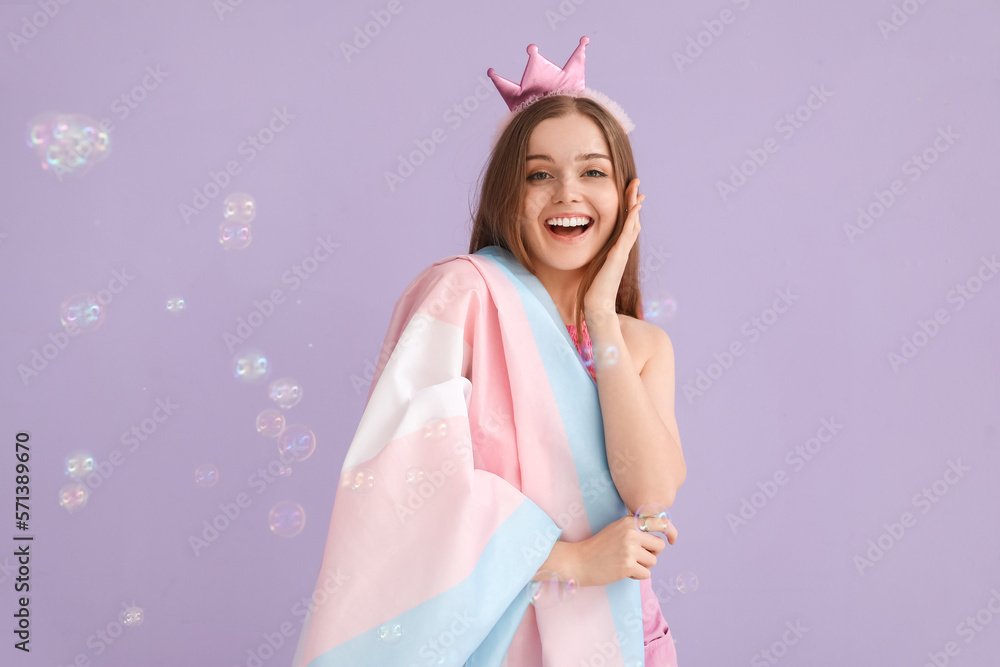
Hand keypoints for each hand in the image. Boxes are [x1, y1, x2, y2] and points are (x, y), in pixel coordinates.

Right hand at [572, 515, 665, 586]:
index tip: (673, 539)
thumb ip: (635, 528)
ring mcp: (629, 549)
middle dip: (652, 554)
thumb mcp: (616, 529)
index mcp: (629, 522)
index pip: (660, 523)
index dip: (670, 531)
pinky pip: (646, 574)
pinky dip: (637, 576)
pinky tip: (624, 572)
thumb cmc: (599, 546)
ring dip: (643, 566)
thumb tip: (659, 532)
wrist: (579, 561)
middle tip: (638, 557)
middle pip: (660, 546)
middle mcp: (631, 533)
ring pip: (653, 561)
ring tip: (626, 564)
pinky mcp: (627, 565)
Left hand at [584, 178, 643, 319]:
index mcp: (617, 250)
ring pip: (632, 224)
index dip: (629, 209)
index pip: (626, 225)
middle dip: (634, 202)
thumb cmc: (595, 289)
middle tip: (637, 185)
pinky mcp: (617, 255)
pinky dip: (631, 219)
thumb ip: (600, 258)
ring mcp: (622, 252)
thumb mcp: (597, 266)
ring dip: (634, 206)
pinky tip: (634, 208)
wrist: (597, 304)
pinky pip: (626, 234)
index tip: (632, 195)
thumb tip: (598, 255)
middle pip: (632, 221)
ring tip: (638, 191)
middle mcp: (622, 249)